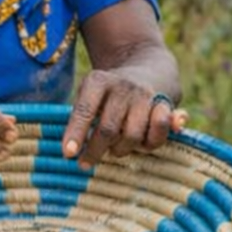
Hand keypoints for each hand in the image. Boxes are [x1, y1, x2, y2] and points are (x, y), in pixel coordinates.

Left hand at [61, 69, 186, 167]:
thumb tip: (69, 151)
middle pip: (108, 128)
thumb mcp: (88, 95)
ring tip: (113, 148)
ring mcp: (144, 95)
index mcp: (97, 81)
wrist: (144, 67)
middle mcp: (122, 86)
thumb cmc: (106, 94)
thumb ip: (80, 119)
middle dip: (95, 150)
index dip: (76, 133)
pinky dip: (154, 140)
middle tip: (85, 163)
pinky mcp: (164, 104)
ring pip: (133, 135)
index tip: (68, 154)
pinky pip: (160, 128)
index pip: (85, 110)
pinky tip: (144, 146)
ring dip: (121, 149)